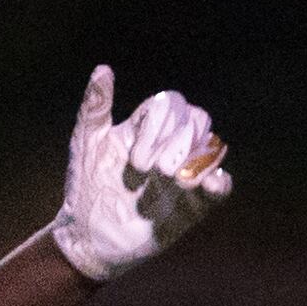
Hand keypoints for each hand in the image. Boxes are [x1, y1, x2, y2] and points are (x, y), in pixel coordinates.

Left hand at [49, 66, 231, 282]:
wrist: (88, 236)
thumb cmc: (84, 188)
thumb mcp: (84, 145)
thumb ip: (95, 107)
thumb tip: (103, 69)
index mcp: (145, 128)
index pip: (171, 104)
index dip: (160, 126)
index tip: (135, 160)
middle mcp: (169, 145)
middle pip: (197, 119)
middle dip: (176, 143)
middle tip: (151, 170)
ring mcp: (184, 172)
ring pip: (213, 146)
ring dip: (196, 160)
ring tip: (173, 182)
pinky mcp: (194, 202)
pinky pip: (222, 185)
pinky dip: (219, 182)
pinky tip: (204, 187)